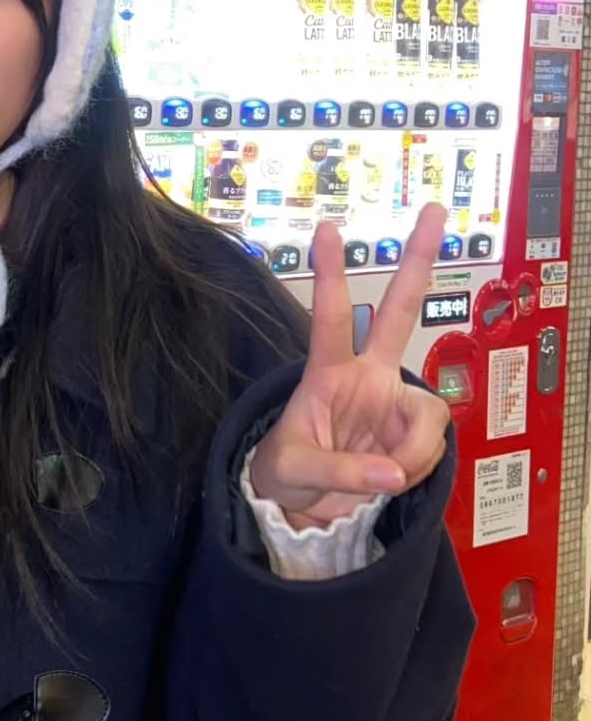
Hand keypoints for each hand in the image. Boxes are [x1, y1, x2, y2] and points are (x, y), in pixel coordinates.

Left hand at [250, 204, 450, 530]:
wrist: (305, 511)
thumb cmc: (287, 475)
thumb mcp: (294, 472)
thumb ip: (340, 472)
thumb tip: (393, 473)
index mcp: (327, 375)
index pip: (331, 318)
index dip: (329, 275)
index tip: (326, 229)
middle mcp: (368, 377)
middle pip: (399, 311)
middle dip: (418, 261)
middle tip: (432, 209)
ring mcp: (394, 402)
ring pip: (430, 411)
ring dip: (415, 451)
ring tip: (384, 478)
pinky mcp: (414, 434)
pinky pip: (434, 446)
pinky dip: (420, 468)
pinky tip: (395, 480)